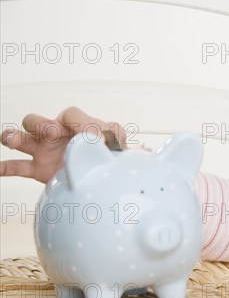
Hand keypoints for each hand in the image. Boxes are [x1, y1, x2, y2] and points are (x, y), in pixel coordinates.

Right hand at [0, 107, 125, 183]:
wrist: (105, 182)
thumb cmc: (114, 160)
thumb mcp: (120, 153)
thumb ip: (127, 151)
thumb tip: (145, 152)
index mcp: (83, 128)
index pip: (72, 115)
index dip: (73, 121)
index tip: (81, 134)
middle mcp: (62, 136)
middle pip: (41, 121)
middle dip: (41, 124)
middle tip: (50, 134)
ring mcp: (48, 151)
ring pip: (23, 138)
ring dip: (13, 137)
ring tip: (10, 140)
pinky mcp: (39, 168)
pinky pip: (17, 166)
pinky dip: (6, 167)